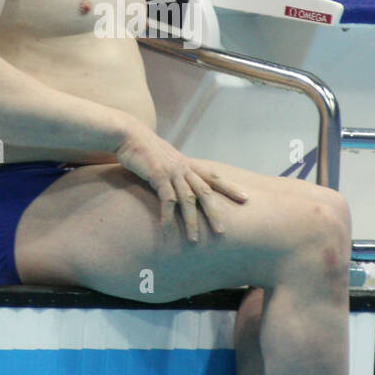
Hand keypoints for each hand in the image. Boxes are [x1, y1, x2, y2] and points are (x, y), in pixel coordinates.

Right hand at [115, 122, 247, 241]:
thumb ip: (174, 170)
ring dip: (192, 221)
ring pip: (188, 199)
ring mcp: (172, 171)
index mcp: (187, 164)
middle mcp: (184, 167)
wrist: (128, 134)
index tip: (245, 198)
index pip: (213, 177)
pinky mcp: (158, 175)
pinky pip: (166, 199)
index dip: (230, 187)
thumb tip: (179, 181)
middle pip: (205, 192)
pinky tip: (167, 230)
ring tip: (194, 239)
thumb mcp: (164, 158)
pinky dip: (168, 216)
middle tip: (223, 231)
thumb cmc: (144, 147)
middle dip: (215, 212)